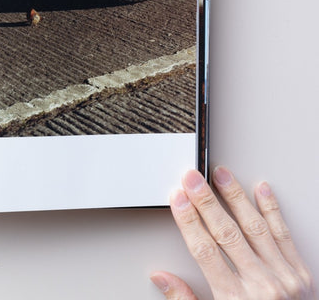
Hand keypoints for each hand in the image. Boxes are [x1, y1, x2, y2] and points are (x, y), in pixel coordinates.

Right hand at [151, 167, 314, 298]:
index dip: (188, 222)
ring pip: (256, 228)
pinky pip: (284, 235)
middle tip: (192, 178)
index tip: (177, 201)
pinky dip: (273, 211)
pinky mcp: (302, 273)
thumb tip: (161, 278)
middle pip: (227, 234)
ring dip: (236, 197)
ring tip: (222, 175)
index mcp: (235, 299)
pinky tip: (262, 191)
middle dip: (206, 202)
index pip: (205, 251)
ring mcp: (284, 277)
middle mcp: (262, 285)